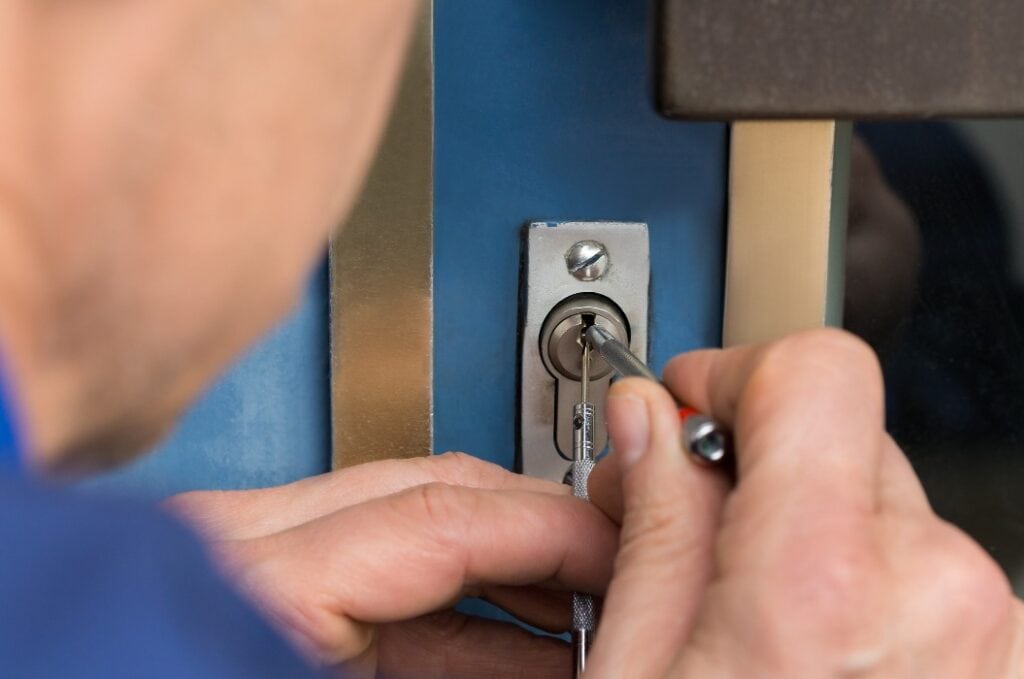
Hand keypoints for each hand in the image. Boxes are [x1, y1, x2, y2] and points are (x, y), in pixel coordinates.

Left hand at [166, 453, 617, 677]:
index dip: (551, 527)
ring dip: (511, 569)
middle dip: (541, 527)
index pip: (439, 510)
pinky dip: (462, 608)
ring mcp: (249, 555)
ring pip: (417, 522)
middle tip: (613, 567)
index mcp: (255, 573)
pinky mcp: (263, 590)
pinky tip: (524, 643)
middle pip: (436, 487)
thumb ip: (459, 664)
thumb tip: (562, 658)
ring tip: (583, 613)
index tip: (616, 548)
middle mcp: (243, 540)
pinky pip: (382, 579)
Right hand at [587, 329, 1023, 676]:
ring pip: (884, 512)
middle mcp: (942, 594)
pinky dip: (867, 592)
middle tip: (696, 531)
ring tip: (757, 621)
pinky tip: (816, 655)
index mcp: (826, 582)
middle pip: (844, 440)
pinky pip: (927, 578)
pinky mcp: (1007, 664)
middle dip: (763, 470)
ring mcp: (993, 636)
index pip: (816, 368)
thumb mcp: (634, 671)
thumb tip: (651, 423)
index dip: (737, 371)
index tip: (694, 404)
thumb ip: (654, 524)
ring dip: (816, 539)